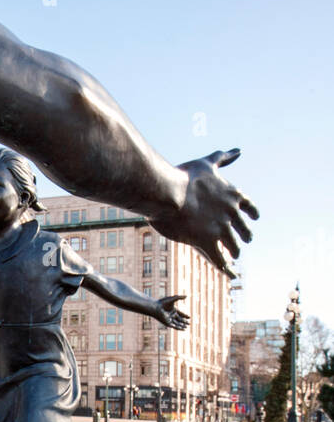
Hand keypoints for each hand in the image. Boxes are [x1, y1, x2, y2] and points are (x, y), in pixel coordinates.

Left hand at [155, 294, 189, 328]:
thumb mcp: (173, 299)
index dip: (185, 315)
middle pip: (179, 319)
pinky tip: (183, 329)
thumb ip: (180, 297)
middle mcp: (171, 315)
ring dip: (182, 325)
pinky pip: (174, 326)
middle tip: (189, 323)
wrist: (156, 307)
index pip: (180, 313)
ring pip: (177, 323)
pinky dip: (179, 328)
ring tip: (187, 327)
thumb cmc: (163, 302)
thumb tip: (186, 296)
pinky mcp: (167, 323)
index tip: (189, 317)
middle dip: (184, 322)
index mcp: (173, 309)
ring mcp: (169, 319)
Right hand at [162, 149, 257, 278]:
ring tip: (234, 256)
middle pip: (244, 230)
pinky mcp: (208, 242)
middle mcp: (231, 213)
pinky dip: (225, 267)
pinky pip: (220, 259)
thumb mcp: (207, 163)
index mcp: (232, 194)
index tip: (254, 218)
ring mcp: (221, 229)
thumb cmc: (184, 176)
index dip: (252, 213)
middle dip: (244, 235)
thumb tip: (239, 150)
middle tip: (245, 241)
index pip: (249, 206)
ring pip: (234, 246)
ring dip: (234, 251)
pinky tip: (228, 272)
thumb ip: (223, 157)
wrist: (168, 191)